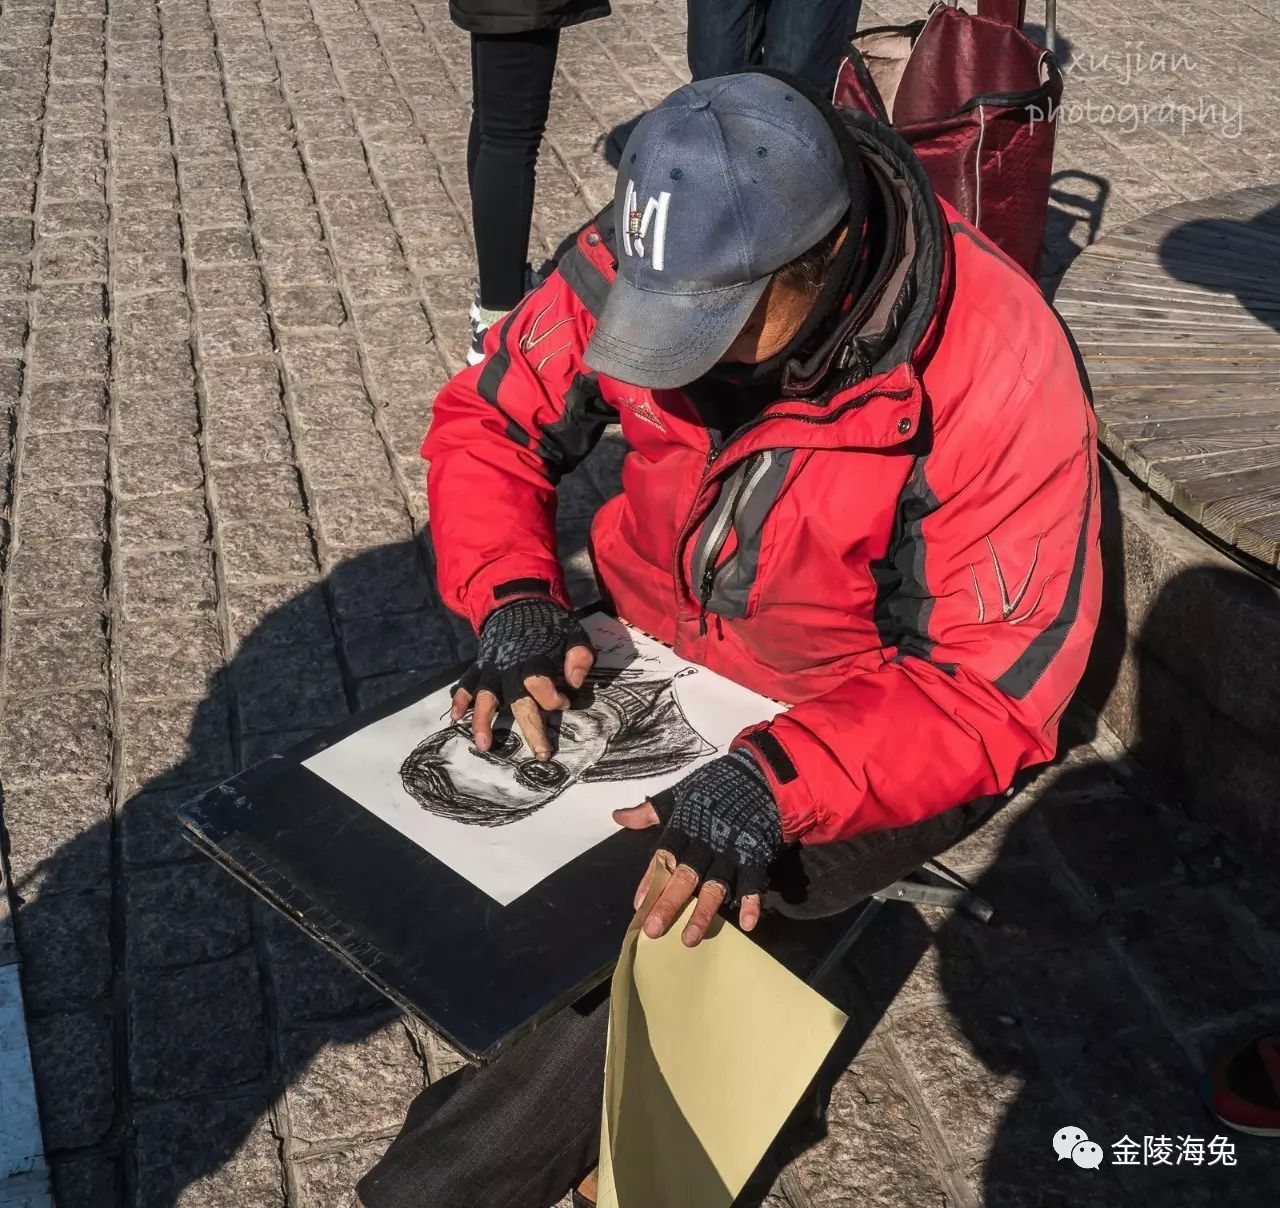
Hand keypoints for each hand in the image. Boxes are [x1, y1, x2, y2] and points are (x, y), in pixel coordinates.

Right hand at [451, 599, 593, 760]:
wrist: (517, 603)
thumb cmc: (548, 624)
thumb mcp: (572, 632)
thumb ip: (578, 655)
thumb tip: (575, 682)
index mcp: (534, 658)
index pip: (540, 684)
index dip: (554, 697)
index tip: (566, 702)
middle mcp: (510, 667)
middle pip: (518, 700)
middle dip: (531, 727)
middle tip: (541, 753)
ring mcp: (492, 668)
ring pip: (485, 698)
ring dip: (483, 721)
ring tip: (484, 745)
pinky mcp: (480, 667)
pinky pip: (466, 684)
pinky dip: (459, 699)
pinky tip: (455, 717)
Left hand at [613, 749, 781, 947]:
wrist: (760, 774)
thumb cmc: (714, 788)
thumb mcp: (680, 795)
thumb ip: (651, 811)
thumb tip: (618, 816)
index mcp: (684, 828)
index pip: (662, 858)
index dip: (649, 881)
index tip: (637, 905)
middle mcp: (705, 843)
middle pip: (684, 877)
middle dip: (669, 903)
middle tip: (654, 930)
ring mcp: (731, 851)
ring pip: (715, 886)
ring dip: (703, 912)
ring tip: (690, 939)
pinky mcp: (756, 854)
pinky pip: (754, 882)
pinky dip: (751, 902)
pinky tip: (747, 924)